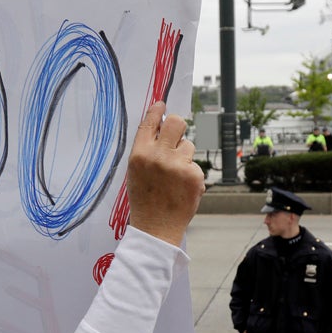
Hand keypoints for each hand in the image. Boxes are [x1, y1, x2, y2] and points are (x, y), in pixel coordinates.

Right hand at [127, 102, 203, 245]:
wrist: (156, 228)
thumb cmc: (144, 200)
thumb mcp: (136, 171)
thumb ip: (147, 149)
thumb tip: (161, 125)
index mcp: (140, 154)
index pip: (150, 122)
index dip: (157, 110)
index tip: (162, 104)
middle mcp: (159, 156)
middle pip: (176, 122)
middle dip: (178, 125)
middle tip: (176, 134)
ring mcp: (178, 165)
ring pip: (188, 145)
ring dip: (184, 156)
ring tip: (174, 176)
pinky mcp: (194, 175)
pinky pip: (195, 165)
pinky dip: (191, 175)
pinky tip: (182, 188)